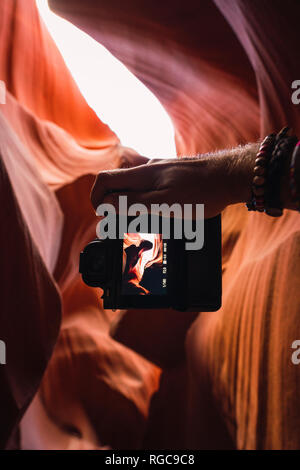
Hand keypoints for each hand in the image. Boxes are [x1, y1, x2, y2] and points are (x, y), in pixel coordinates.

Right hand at [91, 145, 257, 217]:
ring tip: (140, 223)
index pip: (104, 180)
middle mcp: (148, 169)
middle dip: (112, 204)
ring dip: (130, 204)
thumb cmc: (201, 191)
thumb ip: (132, 203)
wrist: (230, 176)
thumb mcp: (163, 203)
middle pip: (117, 183)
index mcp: (141, 174)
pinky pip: (150, 187)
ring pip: (134, 186)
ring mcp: (161, 170)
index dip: (96, 199)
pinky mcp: (173, 175)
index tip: (102, 217)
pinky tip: (159, 212)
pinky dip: (146, 201)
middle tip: (119, 225)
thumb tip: (104, 204)